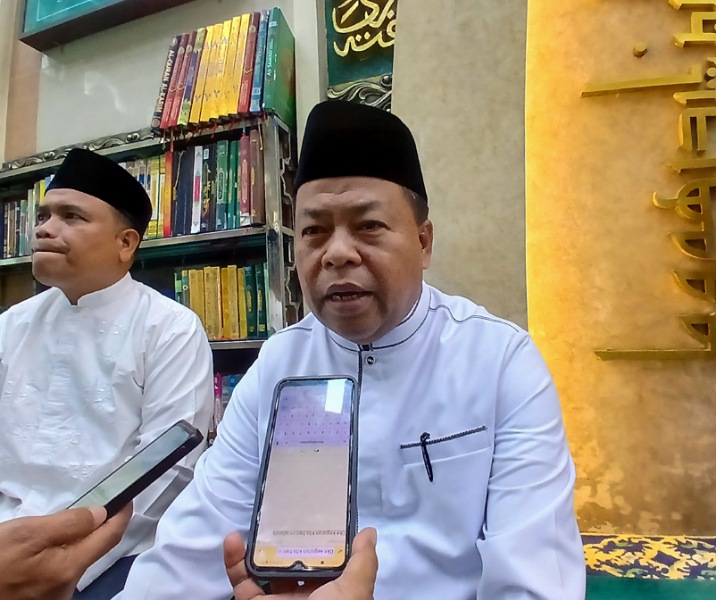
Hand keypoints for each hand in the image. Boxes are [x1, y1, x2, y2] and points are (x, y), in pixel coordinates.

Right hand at [0, 504, 131, 599]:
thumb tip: (102, 513)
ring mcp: (56, 596)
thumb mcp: (28, 532)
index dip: (122, 515)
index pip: (110, 537)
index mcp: (70, 568)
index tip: (128, 497)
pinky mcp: (44, 598)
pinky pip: (61, 569)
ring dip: (74, 541)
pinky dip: (60, 554)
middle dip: (94, 527)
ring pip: (76, 559)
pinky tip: (39, 550)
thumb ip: (69, 523)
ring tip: (49, 530)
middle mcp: (69, 587)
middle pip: (94, 549)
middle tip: (81, 508)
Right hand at [225, 528, 377, 599]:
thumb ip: (363, 562)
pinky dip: (234, 562)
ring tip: (257, 522)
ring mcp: (277, 599)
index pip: (325, 560)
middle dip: (285, 538)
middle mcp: (304, 594)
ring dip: (256, 545)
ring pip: (263, 568)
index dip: (320, 538)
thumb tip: (369, 532)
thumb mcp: (355, 589)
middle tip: (282, 513)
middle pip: (291, 561)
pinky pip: (241, 582)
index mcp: (331, 591)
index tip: (315, 514)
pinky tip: (233, 540)